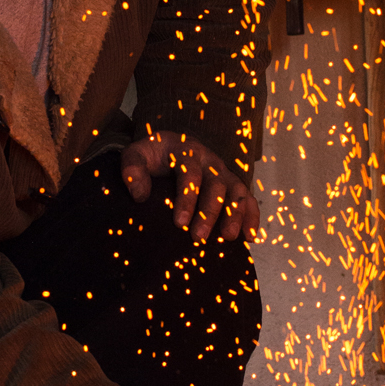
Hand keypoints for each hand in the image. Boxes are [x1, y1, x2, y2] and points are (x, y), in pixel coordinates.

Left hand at [120, 130, 259, 241]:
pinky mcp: (232, 184)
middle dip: (209, 212)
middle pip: (216, 184)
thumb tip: (139, 195)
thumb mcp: (136, 155)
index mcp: (186, 150)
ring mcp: (224, 172)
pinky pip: (248, 199)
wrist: (168, 147)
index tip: (179, 223)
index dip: (187, 198)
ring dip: (236, 214)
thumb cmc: (152, 155)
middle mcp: (210, 160)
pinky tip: (251, 238)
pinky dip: (252, 217)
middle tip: (198, 238)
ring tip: (228, 238)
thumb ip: (132, 170)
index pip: (191, 173)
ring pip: (237, 191)